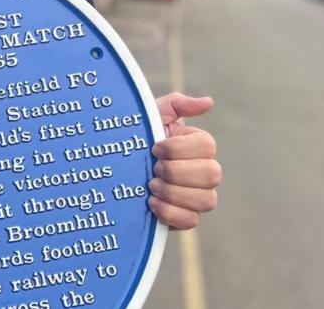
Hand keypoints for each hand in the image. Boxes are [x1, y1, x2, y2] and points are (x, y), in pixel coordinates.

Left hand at [148, 92, 220, 229]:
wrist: (112, 168)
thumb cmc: (135, 137)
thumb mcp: (150, 115)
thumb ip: (177, 104)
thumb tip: (208, 102)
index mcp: (197, 145)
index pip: (207, 146)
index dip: (179, 148)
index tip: (155, 148)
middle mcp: (203, 172)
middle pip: (212, 174)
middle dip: (177, 171)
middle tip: (154, 168)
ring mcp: (197, 197)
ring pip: (207, 200)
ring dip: (174, 192)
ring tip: (150, 185)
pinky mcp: (184, 218)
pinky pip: (192, 221)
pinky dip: (170, 212)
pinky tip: (151, 203)